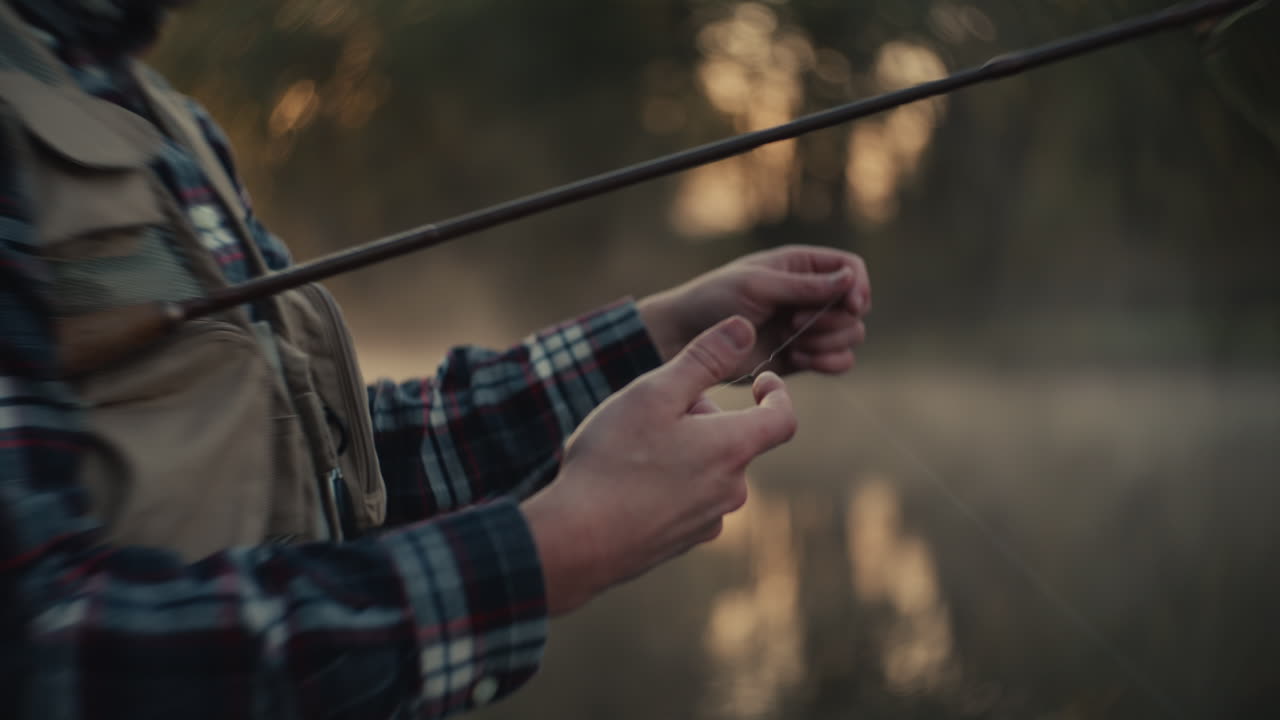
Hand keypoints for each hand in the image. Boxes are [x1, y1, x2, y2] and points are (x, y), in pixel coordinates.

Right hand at [521, 317, 796, 614]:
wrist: (576, 541)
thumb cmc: (614, 459)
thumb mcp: (655, 393)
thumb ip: (704, 358)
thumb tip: (744, 328)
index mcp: (732, 448)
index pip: (782, 418)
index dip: (777, 394)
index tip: (761, 380)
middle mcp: (731, 489)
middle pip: (736, 440)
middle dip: (706, 418)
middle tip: (656, 408)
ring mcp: (708, 521)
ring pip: (710, 471)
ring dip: (687, 451)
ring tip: (635, 445)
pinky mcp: (682, 542)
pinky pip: (690, 501)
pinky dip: (672, 483)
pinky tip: (630, 481)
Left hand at [638, 245, 870, 377]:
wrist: (685, 338)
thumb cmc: (714, 301)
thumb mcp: (758, 286)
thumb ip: (804, 285)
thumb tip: (850, 279)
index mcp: (799, 266)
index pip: (851, 268)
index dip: (858, 286)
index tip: (851, 303)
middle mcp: (809, 295)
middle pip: (856, 307)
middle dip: (835, 320)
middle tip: (794, 325)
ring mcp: (806, 327)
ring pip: (851, 336)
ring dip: (830, 343)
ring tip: (794, 345)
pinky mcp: (801, 356)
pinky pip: (837, 361)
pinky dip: (828, 363)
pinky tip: (797, 359)